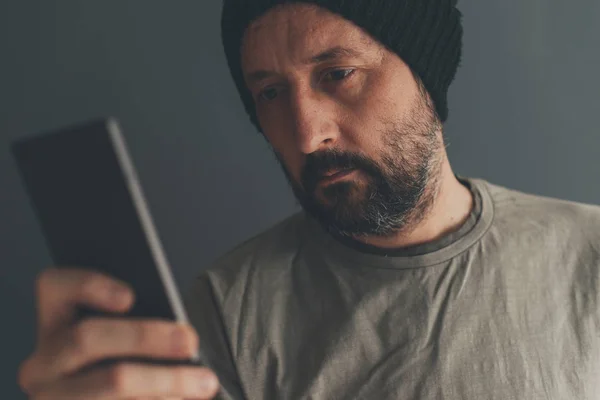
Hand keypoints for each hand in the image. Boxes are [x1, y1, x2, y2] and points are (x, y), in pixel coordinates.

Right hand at [18, 267, 219, 398]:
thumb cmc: (133, 366)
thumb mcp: (128, 343)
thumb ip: (138, 326)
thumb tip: (177, 331)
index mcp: (55, 325)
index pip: (55, 286)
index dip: (88, 286)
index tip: (130, 297)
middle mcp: (42, 363)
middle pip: (86, 337)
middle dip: (146, 336)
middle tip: (191, 341)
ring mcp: (51, 398)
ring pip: (110, 383)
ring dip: (166, 382)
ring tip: (205, 382)